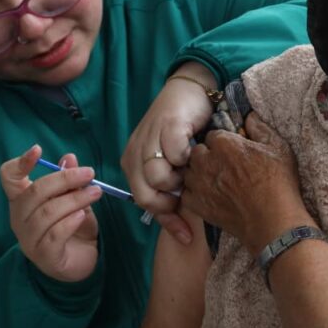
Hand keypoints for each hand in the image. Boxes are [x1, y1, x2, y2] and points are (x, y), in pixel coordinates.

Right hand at [0, 145, 100, 281]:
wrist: (81, 262)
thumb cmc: (73, 226)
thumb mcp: (74, 199)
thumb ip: (70, 181)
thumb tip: (70, 158)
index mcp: (22, 200)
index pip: (8, 177)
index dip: (20, 163)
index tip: (38, 150)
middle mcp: (19, 219)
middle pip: (34, 192)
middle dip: (64, 179)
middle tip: (89, 173)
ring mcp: (29, 239)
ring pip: (47, 213)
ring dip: (74, 199)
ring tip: (95, 193)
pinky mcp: (44, 256)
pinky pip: (54, 235)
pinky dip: (70, 222)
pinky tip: (82, 215)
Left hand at [121, 63, 216, 244]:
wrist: (191, 91)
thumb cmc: (184, 131)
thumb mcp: (171, 164)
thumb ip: (170, 191)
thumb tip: (181, 229)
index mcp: (131, 163)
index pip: (142, 203)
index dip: (166, 222)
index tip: (186, 236)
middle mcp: (134, 152)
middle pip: (145, 196)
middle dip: (170, 202)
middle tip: (189, 193)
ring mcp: (148, 138)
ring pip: (158, 178)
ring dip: (180, 179)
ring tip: (191, 167)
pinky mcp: (167, 125)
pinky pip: (175, 155)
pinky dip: (188, 157)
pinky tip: (195, 149)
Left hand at [183, 113, 310, 254]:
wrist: (272, 222)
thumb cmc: (278, 183)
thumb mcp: (278, 148)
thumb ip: (260, 127)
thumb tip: (250, 116)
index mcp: (224, 144)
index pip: (212, 135)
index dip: (223, 143)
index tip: (232, 151)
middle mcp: (206, 161)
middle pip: (198, 151)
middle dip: (208, 156)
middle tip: (224, 167)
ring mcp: (199, 184)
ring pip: (190, 172)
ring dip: (200, 174)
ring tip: (217, 182)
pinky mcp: (197, 205)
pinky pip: (187, 193)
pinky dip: (196, 194)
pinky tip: (211, 196)